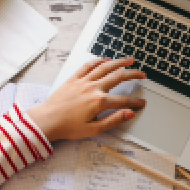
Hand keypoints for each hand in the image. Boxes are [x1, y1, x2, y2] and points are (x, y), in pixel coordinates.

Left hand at [26, 57, 145, 141]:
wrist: (47, 120)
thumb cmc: (67, 127)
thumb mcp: (93, 129)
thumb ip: (113, 120)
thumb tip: (129, 113)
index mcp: (99, 102)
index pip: (123, 100)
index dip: (135, 102)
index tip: (141, 103)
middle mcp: (93, 88)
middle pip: (118, 77)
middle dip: (133, 74)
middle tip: (142, 74)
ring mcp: (83, 81)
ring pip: (105, 67)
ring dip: (119, 62)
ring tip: (129, 60)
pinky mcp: (73, 79)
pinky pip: (88, 65)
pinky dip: (98, 61)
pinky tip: (105, 59)